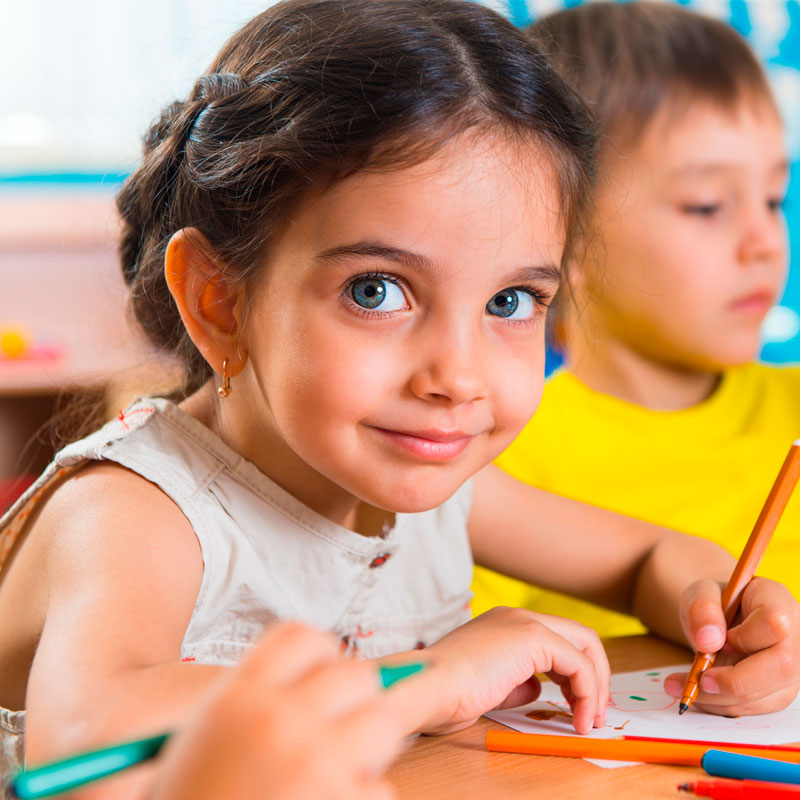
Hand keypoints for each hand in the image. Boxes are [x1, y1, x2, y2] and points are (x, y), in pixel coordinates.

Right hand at [151, 622, 403, 799]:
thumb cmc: (185, 792)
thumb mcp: (206, 734)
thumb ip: (262, 700)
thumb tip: (347, 685)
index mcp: (238, 696)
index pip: (303, 638)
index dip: (321, 655)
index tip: (324, 676)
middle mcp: (277, 723)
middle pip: (357, 675)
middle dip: (355, 700)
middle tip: (338, 726)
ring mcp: (312, 766)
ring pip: (384, 723)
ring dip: (369, 746)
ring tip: (339, 767)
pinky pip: (381, 786)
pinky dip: (363, 796)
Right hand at [405, 607, 608, 734]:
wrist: (429, 686)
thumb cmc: (448, 693)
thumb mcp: (492, 686)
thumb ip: (519, 682)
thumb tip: (538, 689)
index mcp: (505, 624)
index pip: (558, 639)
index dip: (576, 674)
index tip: (580, 706)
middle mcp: (517, 616)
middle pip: (580, 636)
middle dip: (596, 676)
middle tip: (595, 713)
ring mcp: (524, 622)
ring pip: (585, 645)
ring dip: (596, 685)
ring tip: (589, 719)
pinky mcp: (532, 637)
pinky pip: (578, 663)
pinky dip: (588, 692)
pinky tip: (579, 716)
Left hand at [665, 577, 799, 714]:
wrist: (716, 622)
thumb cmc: (713, 605)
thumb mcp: (698, 595)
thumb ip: (701, 609)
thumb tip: (708, 641)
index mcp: (776, 598)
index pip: (773, 622)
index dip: (743, 637)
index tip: (717, 641)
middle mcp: (794, 633)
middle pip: (781, 666)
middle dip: (735, 681)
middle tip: (699, 680)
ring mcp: (793, 665)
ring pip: (769, 694)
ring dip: (723, 699)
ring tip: (687, 688)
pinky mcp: (780, 689)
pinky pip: (758, 707)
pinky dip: (725, 705)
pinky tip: (702, 695)